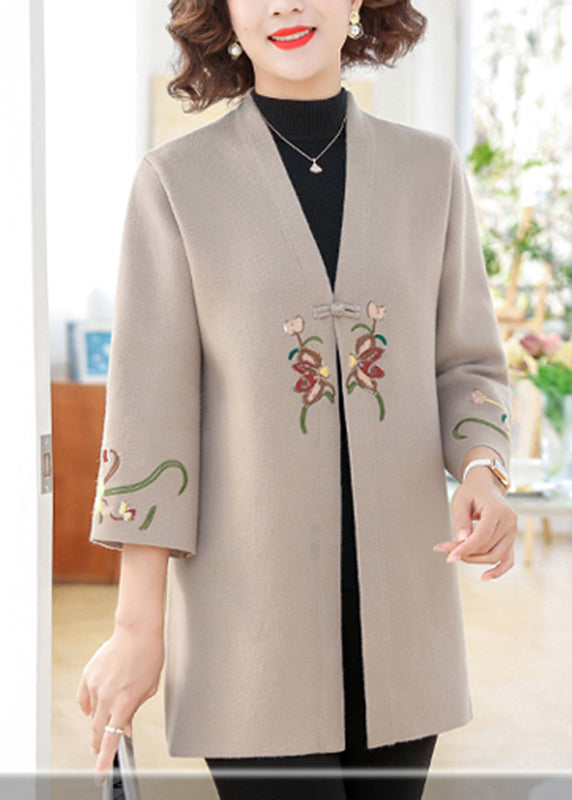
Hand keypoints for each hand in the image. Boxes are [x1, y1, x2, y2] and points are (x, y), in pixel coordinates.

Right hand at [76, 622, 164, 784]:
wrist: (137, 632)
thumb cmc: (149, 656)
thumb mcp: (148, 689)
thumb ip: (133, 711)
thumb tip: (124, 728)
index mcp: (123, 703)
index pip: (111, 740)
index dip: (105, 760)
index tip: (100, 774)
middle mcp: (106, 697)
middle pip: (98, 731)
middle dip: (99, 744)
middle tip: (100, 751)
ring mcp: (95, 686)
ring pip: (92, 714)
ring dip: (99, 719)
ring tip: (109, 713)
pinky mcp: (88, 675)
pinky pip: (84, 698)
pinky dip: (88, 705)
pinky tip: (93, 707)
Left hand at [433, 468, 518, 579]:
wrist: (486, 487)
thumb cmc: (471, 492)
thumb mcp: (460, 501)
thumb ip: (461, 520)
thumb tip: (462, 541)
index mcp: (498, 510)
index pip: (482, 536)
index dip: (465, 549)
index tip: (449, 557)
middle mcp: (510, 522)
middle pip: (487, 547)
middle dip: (464, 552)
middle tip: (443, 548)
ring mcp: (513, 532)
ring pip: (494, 556)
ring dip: (473, 559)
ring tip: (453, 553)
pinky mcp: (511, 539)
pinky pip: (508, 559)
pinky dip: (498, 570)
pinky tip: (485, 577)